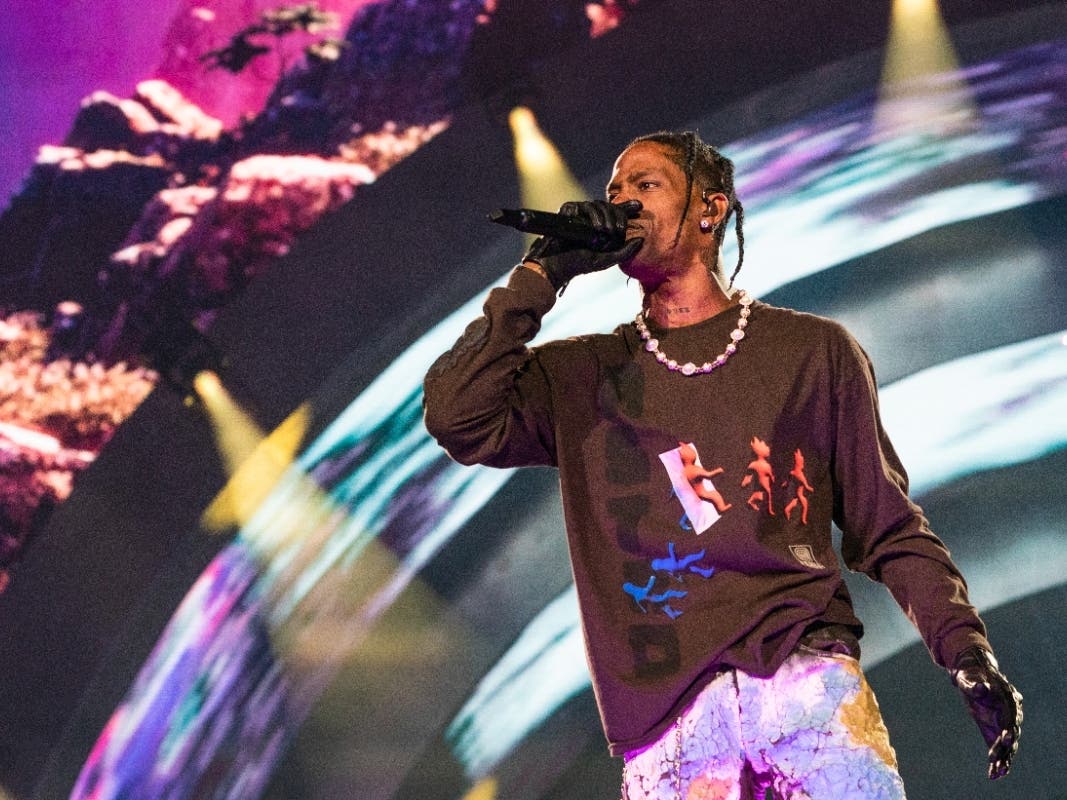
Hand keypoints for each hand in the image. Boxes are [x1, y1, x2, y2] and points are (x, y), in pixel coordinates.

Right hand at [523, 200, 642, 291]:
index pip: (616, 212)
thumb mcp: (607, 260)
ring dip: (603, 217)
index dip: (627, 207)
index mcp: (601, 227)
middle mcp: (590, 218)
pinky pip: (582, 206)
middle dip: (616, 216)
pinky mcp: (568, 212)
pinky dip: (590, 215)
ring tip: (603, 231)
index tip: (639, 206)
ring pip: (596, 204)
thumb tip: (641, 240)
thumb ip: (625, 252)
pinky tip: (593, 226)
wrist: (558, 265)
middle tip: (617, 230)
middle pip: (609, 206)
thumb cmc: (580, 264)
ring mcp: (579, 213)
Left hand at [952, 645, 1022, 778]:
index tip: (1005, 739)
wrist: (972, 676)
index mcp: (1007, 700)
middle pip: (1011, 734)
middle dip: (1006, 748)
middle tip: (998, 760)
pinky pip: (1000, 747)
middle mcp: (1010, 714)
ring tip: (997, 773)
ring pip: (1008, 744)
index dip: (1008, 728)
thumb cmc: (969, 676)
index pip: (1010, 717)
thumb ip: (974, 686)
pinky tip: (994, 774)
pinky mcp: (996, 730)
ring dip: (1003, 758)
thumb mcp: (968, 679)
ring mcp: (1004, 723)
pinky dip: (998, 760)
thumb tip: (982, 688)